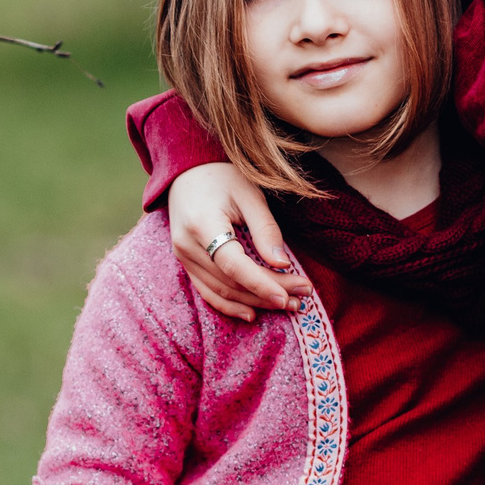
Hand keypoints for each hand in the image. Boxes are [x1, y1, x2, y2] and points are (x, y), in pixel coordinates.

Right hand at [166, 163, 310, 321]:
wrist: (187, 171)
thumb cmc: (222, 177)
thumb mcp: (250, 195)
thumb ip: (266, 230)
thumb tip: (282, 265)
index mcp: (201, 224)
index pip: (233, 265)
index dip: (262, 284)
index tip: (289, 295)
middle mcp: (186, 246)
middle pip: (231, 282)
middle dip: (268, 294)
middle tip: (302, 297)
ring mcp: (182, 257)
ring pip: (221, 291)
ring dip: (255, 303)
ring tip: (288, 304)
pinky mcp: (185, 263)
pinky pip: (208, 292)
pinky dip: (231, 304)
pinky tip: (253, 313)